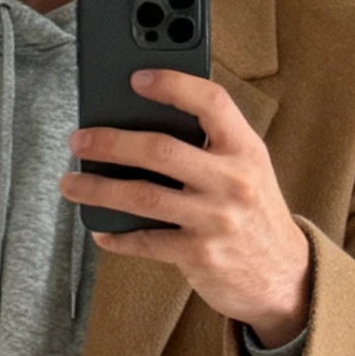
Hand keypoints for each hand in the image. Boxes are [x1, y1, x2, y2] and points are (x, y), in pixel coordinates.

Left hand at [61, 71, 311, 345]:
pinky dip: (117, 236)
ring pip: (143, 196)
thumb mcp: (248, 170)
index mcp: (245, 149)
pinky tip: (100, 229)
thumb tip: (145, 125)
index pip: (211, 102)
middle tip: (79, 140)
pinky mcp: (199, 255)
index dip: (173, 84)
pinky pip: (146, 242)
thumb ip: (212, 146)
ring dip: (98, 189)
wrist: (283, 277)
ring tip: (71, 183)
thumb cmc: (254, 215)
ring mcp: (214, 219)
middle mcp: (232, 181)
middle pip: (161, 150)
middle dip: (111, 141)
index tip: (137, 78)